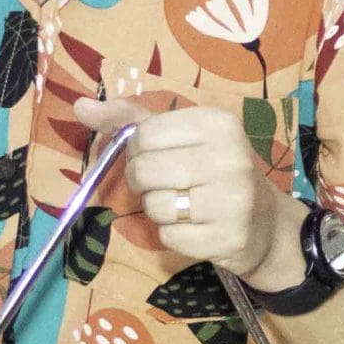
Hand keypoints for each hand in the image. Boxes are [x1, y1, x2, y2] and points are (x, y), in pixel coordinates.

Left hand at [75, 97, 291, 282]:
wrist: (264, 223)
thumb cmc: (214, 171)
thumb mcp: (181, 135)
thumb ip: (130, 119)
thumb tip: (79, 106)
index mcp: (218, 123)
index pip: (144, 133)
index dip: (138, 149)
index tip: (158, 156)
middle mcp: (229, 157)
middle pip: (143, 170)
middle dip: (143, 182)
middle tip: (166, 185)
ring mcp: (231, 200)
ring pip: (153, 205)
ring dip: (157, 209)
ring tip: (183, 205)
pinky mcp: (227, 237)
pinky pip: (168, 236)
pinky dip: (172, 234)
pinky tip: (195, 227)